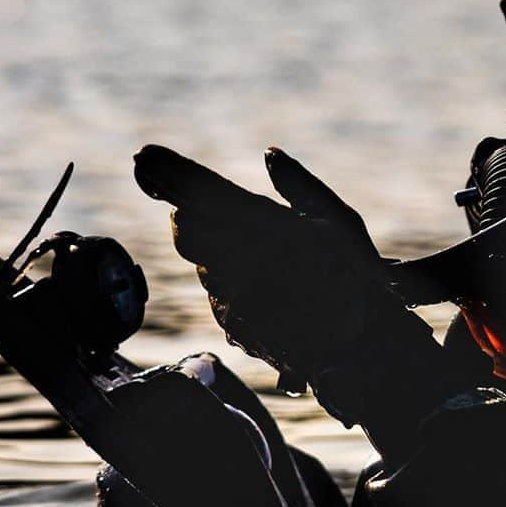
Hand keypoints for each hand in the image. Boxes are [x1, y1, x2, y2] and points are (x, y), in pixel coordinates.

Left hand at [134, 144, 388, 389]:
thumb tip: (270, 155)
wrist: (361, 352)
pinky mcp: (231, 324)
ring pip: (203, 263)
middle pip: (187, 229)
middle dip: (192, 216)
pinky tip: (269, 292)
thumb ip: (300, 185)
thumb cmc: (357, 280)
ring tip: (267, 264)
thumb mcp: (340, 221)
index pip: (198, 192)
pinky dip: (234, 286)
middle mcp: (238, 262)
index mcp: (263, 226)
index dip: (166, 173)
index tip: (144, 158)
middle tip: (203, 208)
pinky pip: (218, 295)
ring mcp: (231, 297)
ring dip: (218, 254)